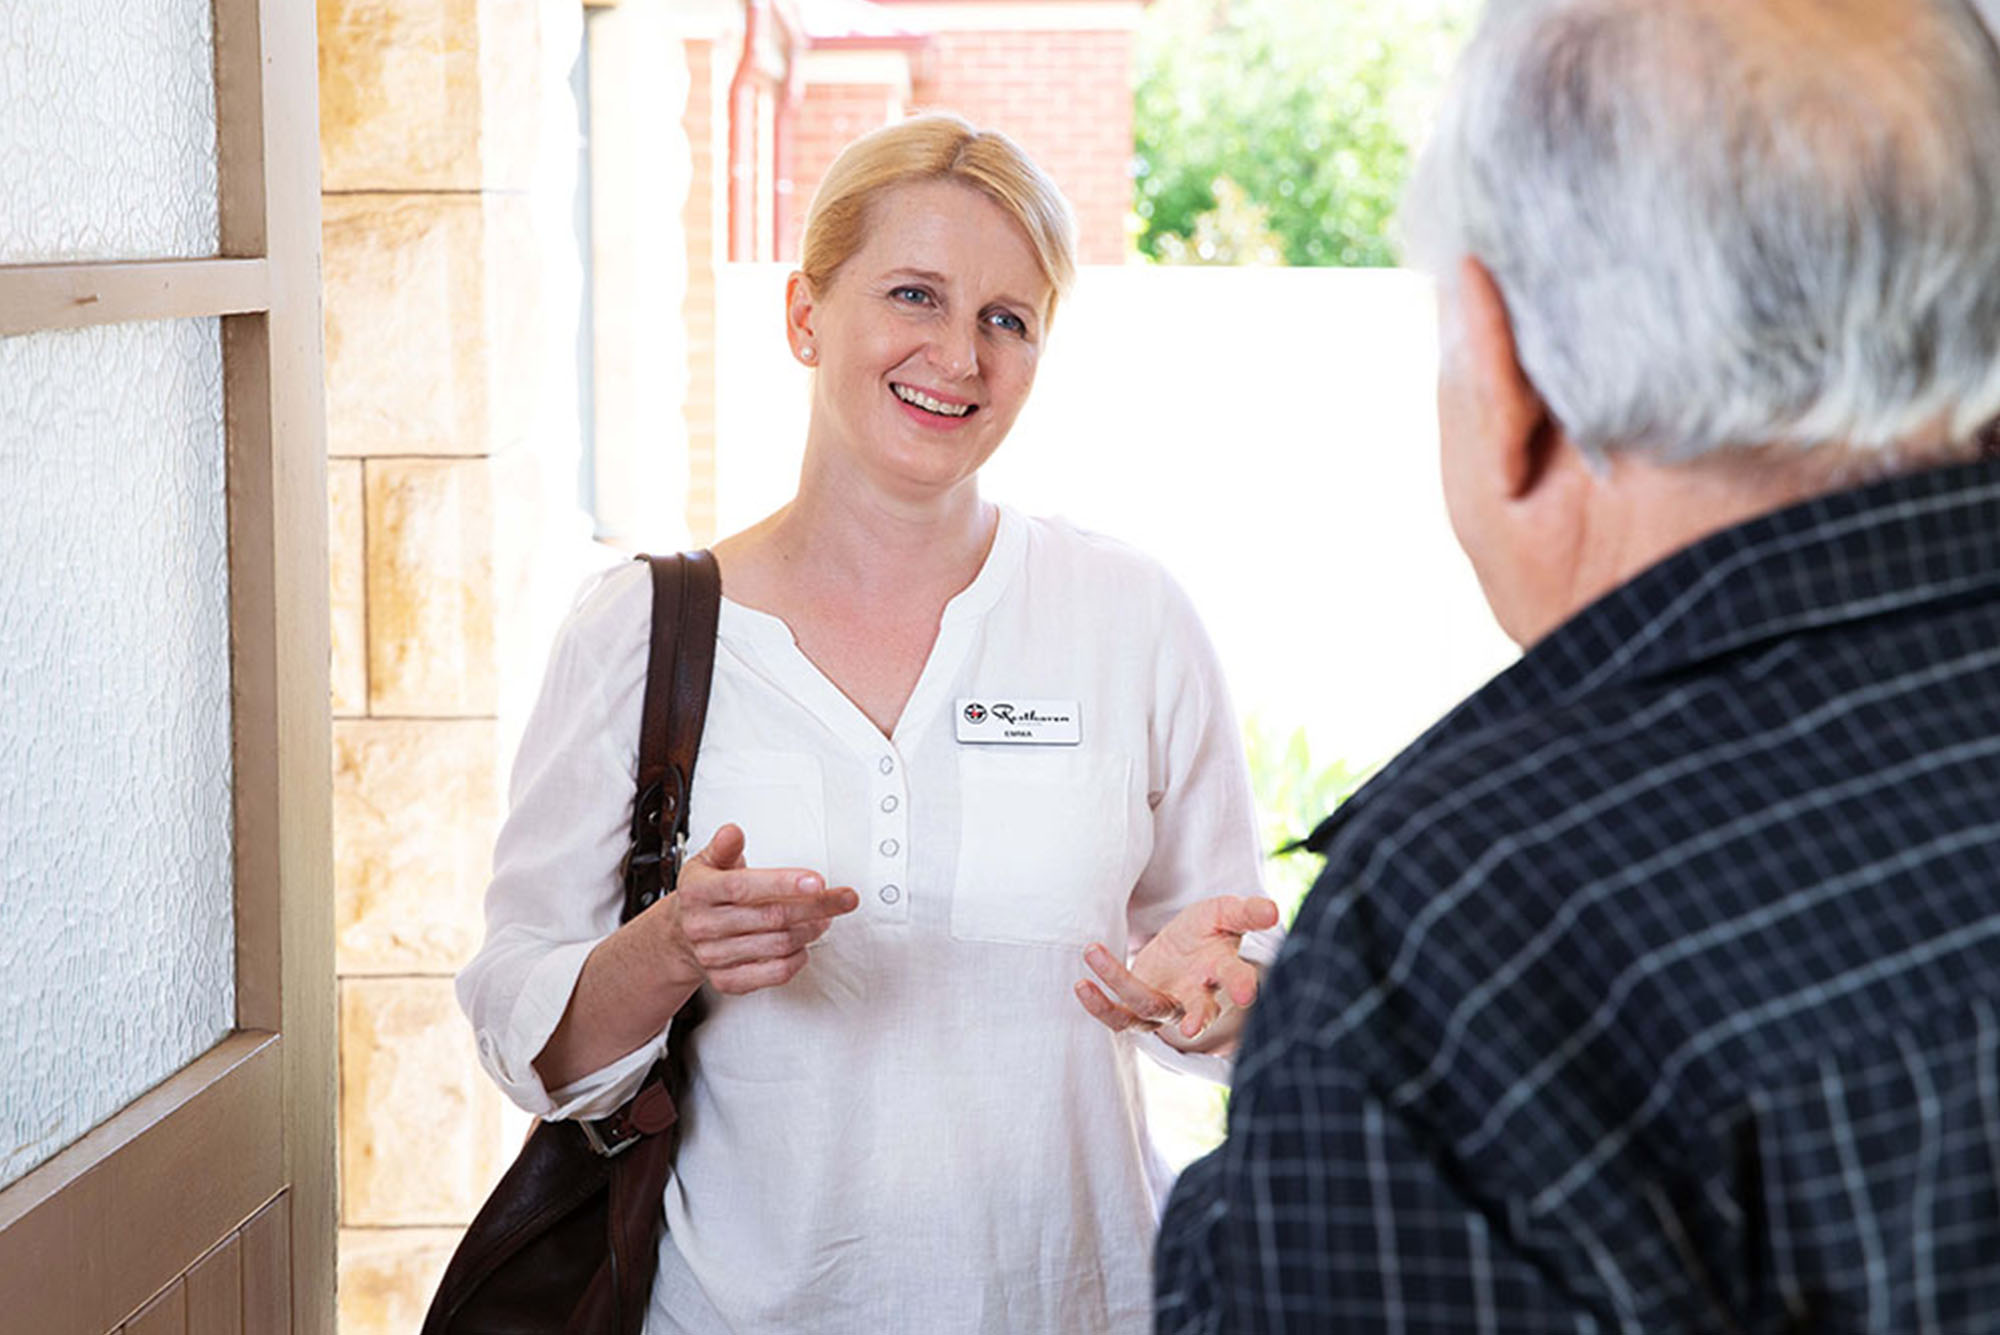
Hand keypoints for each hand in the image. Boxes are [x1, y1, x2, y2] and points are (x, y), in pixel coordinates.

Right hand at [656, 823, 857, 995]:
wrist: (678, 936)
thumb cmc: (703, 894)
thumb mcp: (706, 863)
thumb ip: (724, 847)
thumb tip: (733, 832)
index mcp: (699, 891)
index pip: (743, 887)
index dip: (783, 883)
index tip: (817, 881)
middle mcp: (703, 925)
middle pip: (770, 917)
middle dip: (815, 907)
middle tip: (844, 898)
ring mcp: (713, 956)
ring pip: (777, 945)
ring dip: (810, 931)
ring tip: (825, 917)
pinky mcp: (726, 981)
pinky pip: (773, 974)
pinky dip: (797, 959)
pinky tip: (804, 944)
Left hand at [1074, 895, 1279, 1048]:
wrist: (1183, 947)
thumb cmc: (1208, 931)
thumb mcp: (1225, 912)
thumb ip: (1246, 912)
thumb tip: (1273, 910)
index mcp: (1222, 970)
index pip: (1236, 978)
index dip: (1242, 986)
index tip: (1246, 994)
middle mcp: (1197, 995)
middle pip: (1199, 1012)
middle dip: (1198, 1019)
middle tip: (1193, 1029)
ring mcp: (1168, 1006)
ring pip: (1150, 1008)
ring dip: (1120, 983)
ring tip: (1092, 952)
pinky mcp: (1139, 1010)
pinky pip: (1120, 1017)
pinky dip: (1100, 1005)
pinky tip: (1081, 985)